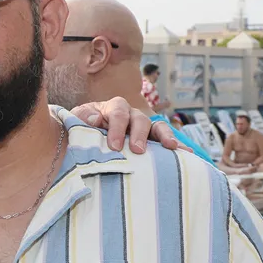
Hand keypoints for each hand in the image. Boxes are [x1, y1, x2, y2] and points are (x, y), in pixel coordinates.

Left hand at [70, 98, 184, 153]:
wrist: (86, 135)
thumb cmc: (82, 128)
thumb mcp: (76, 121)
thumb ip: (81, 119)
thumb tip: (94, 118)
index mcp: (113, 108)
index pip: (118, 113)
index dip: (117, 128)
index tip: (114, 147)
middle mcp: (131, 114)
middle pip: (140, 119)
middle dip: (139, 134)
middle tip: (137, 150)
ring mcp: (144, 126)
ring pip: (158, 127)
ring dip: (165, 136)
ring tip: (171, 147)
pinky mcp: (151, 139)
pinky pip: (166, 139)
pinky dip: (177, 145)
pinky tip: (186, 154)